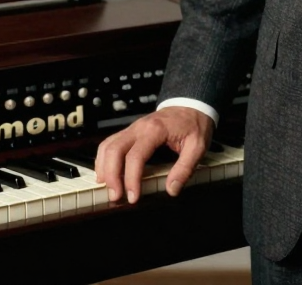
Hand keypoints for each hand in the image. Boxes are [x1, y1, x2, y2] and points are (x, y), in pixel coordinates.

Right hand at [94, 106, 213, 203]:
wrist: (190, 105)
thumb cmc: (194, 124)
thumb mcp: (198, 146)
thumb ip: (185, 168)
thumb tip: (171, 189)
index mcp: (155, 130)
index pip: (135, 156)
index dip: (131, 179)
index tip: (133, 197)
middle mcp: (139, 127)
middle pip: (114, 150)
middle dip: (111, 175)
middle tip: (116, 196)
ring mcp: (132, 128)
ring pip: (108, 145)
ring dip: (104, 168)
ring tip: (109, 188)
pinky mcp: (130, 131)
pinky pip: (110, 143)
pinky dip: (104, 159)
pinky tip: (106, 174)